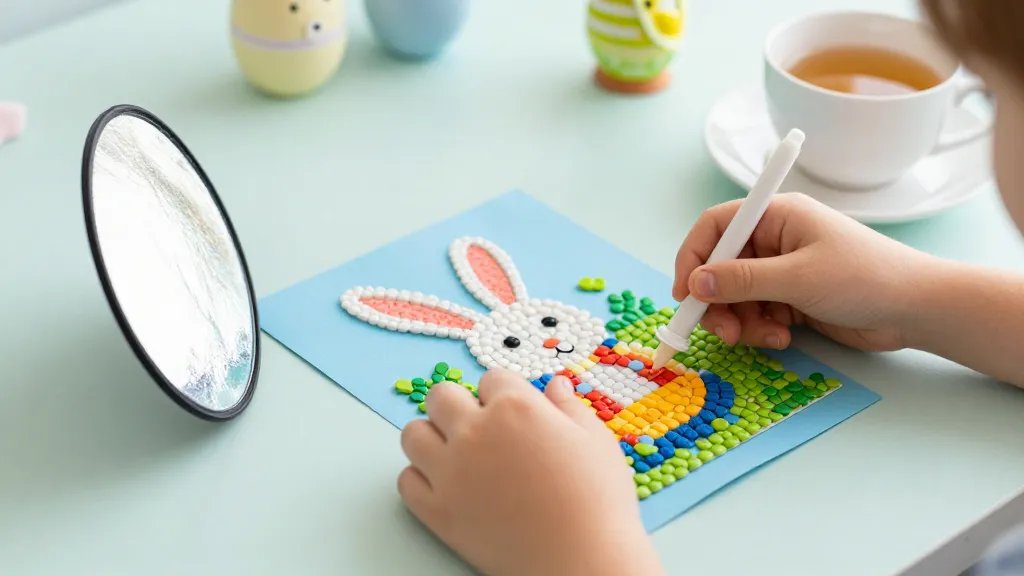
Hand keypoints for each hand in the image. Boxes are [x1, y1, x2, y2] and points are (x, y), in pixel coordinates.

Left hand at [398, 369, 664, 575]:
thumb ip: (570, 407)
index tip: (515, 411)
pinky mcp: (437, 511)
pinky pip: (406, 481)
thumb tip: (556, 386)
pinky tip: (446, 484)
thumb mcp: (596, 441)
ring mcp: (450, 471)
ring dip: (432, 437)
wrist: (582, 560)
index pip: (492, 378)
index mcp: (515, 407)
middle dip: (459, 404)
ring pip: (413, 434)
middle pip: (441, 396)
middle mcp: (475, 432)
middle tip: (479, 425)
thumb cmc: (597, 501)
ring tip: (456, 452)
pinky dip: (421, 479)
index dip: (505, 393)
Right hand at [673, 193, 930, 351]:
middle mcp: (775, 239)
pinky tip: (783, 338)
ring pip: (736, 296)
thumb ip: (742, 280)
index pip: (716, 226)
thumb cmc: (863, 278)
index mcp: (776, 215)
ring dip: (740, 321)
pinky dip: (760, 329)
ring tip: (764, 339)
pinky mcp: (792, 298)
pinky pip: (756, 313)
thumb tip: (695, 283)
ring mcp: (783, 269)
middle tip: (723, 332)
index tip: (684, 293)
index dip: (693, 257)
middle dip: (717, 302)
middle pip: (721, 267)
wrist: (917, 310)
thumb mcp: (798, 278)